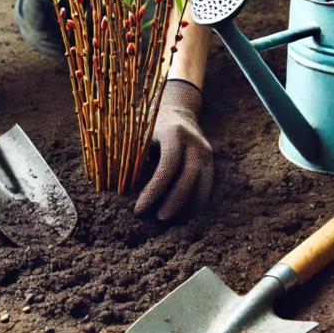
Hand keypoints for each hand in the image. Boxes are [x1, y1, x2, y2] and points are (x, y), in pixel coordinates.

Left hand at [135, 79, 213, 219]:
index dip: (154, 190)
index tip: (140, 208)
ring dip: (188, 206)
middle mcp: (194, 142)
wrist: (178, 113)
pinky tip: (183, 213)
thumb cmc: (151, 127)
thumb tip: (122, 190)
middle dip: (173, 202)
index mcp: (173, 133)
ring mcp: (206, 151)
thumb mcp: (141, 136)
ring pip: (202, 185)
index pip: (167, 166)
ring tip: (170, 219)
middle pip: (188, 178)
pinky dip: (196, 201)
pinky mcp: (211, 161)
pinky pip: (207, 186)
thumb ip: (135, 157)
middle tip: (159, 218)